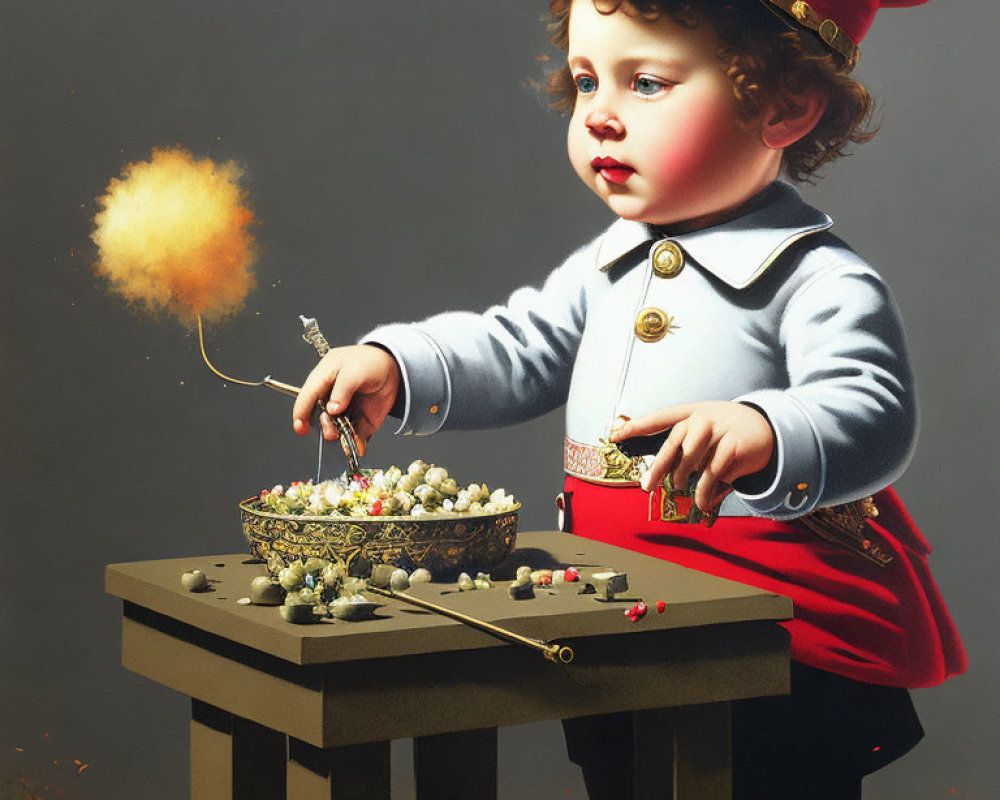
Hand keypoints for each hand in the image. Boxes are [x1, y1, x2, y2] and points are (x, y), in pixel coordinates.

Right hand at [292, 345, 401, 451]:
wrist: (393, 367)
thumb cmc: (369, 362)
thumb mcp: (355, 370)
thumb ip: (342, 389)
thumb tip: (331, 409)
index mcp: (323, 380)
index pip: (307, 397)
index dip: (301, 413)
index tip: (301, 427)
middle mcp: (330, 399)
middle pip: (320, 417)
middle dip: (324, 426)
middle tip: (332, 431)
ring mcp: (344, 413)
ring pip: (336, 430)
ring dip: (339, 436)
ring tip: (346, 434)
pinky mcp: (358, 423)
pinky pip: (354, 438)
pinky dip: (355, 444)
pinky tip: (358, 444)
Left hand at [610, 401, 773, 512]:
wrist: (766, 428)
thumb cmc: (727, 432)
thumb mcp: (705, 428)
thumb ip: (684, 444)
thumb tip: (662, 473)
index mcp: (691, 413)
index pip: (659, 417)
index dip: (636, 425)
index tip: (616, 435)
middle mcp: (702, 418)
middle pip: (672, 444)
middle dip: (656, 468)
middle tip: (646, 486)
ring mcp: (718, 431)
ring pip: (690, 461)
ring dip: (683, 478)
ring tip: (681, 487)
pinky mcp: (733, 447)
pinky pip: (711, 473)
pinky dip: (705, 490)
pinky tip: (702, 500)